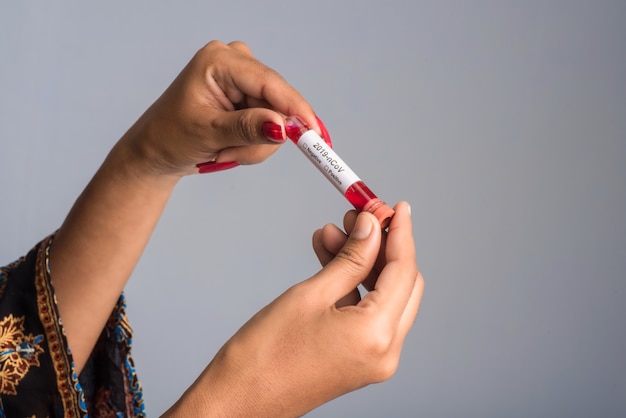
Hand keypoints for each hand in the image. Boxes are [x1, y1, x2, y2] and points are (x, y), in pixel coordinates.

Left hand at [120, 40, 319, 176]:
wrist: (155, 151)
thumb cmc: (169, 136)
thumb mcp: (207, 133)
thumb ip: (246, 128)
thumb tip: (282, 127)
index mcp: (219, 61)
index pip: (269, 82)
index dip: (295, 108)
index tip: (314, 133)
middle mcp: (234, 63)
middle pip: (275, 103)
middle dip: (260, 136)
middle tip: (232, 155)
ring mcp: (241, 80)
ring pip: (274, 118)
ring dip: (254, 144)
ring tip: (224, 151)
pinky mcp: (246, 97)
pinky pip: (268, 124)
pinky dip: (252, 144)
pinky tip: (229, 146)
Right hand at [165, 202, 423, 416]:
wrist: (238, 399)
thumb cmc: (264, 354)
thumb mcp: (310, 294)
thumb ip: (350, 258)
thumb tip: (371, 227)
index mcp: (377, 336)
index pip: (403, 270)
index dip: (399, 232)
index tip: (393, 206)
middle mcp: (385, 352)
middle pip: (401, 283)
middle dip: (382, 245)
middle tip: (360, 216)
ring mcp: (372, 358)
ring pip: (383, 295)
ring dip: (362, 262)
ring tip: (333, 232)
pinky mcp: (357, 358)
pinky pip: (366, 312)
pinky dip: (352, 284)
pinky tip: (329, 257)